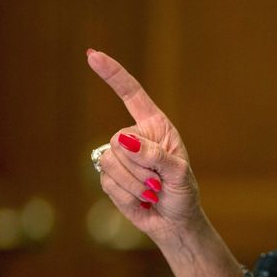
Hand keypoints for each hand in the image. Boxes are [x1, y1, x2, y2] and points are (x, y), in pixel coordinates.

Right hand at [87, 49, 204, 244]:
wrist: (174, 221)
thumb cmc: (183, 193)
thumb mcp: (179, 174)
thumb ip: (156, 156)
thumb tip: (124, 141)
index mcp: (155, 126)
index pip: (132, 95)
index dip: (113, 74)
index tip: (92, 55)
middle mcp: (135, 137)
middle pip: (118, 141)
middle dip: (140, 167)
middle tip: (159, 182)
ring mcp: (119, 157)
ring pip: (111, 163)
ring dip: (135, 184)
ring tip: (153, 191)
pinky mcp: (109, 177)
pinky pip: (108, 182)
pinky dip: (127, 196)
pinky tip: (141, 199)